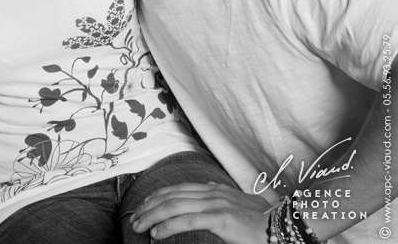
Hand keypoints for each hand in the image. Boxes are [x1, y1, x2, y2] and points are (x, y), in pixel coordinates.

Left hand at [130, 182, 271, 242]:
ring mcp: (217, 204)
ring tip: (138, 226)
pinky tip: (156, 234)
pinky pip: (187, 220)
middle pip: (171, 195)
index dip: (158, 195)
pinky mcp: (221, 219)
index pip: (179, 188)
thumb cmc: (264, 223)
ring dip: (152, 216)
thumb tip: (207, 204)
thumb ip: (221, 204)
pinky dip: (168, 226)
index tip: (144, 204)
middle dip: (149, 206)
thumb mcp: (238, 208)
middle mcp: (213, 193)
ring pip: (174, 206)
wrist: (286, 227)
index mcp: (215, 190)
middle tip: (134, 218)